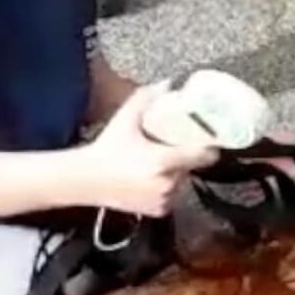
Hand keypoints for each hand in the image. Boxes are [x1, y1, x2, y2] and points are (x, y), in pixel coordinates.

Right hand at [81, 82, 218, 216]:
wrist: (84, 180)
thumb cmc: (105, 150)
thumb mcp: (125, 119)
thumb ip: (146, 98)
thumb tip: (167, 83)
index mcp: (164, 162)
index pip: (204, 156)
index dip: (210, 146)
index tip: (209, 138)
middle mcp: (167, 184)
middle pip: (191, 166)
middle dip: (186, 156)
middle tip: (173, 145)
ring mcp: (164, 200)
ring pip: (182, 181)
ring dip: (176, 172)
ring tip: (159, 161)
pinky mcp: (158, 210)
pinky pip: (172, 195)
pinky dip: (167, 187)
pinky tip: (151, 177)